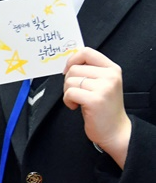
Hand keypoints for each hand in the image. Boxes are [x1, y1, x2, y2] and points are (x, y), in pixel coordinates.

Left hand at [64, 48, 131, 165]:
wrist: (115, 130)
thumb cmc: (104, 108)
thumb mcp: (102, 84)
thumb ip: (90, 71)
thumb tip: (69, 62)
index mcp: (112, 69)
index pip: (87, 52)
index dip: (72, 59)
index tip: (67, 70)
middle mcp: (110, 76)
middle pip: (74, 68)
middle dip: (68, 81)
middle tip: (75, 92)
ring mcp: (104, 87)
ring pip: (70, 81)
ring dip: (67, 92)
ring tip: (77, 100)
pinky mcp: (95, 99)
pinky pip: (70, 93)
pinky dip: (67, 101)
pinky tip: (75, 106)